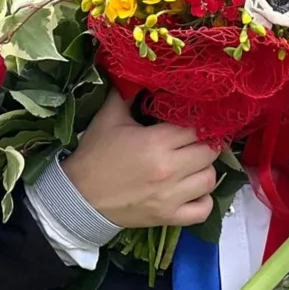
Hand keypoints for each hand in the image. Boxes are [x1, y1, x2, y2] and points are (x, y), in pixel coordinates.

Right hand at [61, 91, 219, 228]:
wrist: (77, 197)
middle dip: (205, 143)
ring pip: (210, 179)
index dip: (198, 121)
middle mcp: (169, 170)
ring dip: (205, 169)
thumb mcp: (109, 117)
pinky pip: (203, 211)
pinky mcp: (168, 217)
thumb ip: (127, 92)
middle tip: (194, 140)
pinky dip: (204, 200)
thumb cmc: (95, 154)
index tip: (193, 120)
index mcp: (156, 142)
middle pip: (209, 152)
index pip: (196, 127)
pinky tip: (194, 190)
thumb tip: (140, 72)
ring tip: (193, 163)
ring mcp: (171, 197)